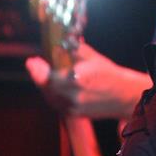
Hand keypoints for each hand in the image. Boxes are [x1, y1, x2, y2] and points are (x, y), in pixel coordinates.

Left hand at [25, 40, 150, 119]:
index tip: (31, 61)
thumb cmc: (109, 74)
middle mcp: (73, 95)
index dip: (36, 70)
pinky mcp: (75, 114)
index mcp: (77, 78)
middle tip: (35, 65)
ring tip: (43, 75)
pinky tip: (52, 87)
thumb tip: (60, 42)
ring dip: (44, 86)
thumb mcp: (92, 57)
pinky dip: (52, 95)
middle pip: (46, 87)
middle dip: (38, 76)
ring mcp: (73, 107)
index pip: (48, 77)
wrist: (124, 95)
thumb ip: (74, 49)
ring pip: (50, 97)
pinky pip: (57, 104)